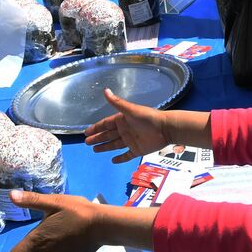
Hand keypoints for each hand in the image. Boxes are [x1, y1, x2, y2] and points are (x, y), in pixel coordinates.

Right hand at [84, 88, 211, 161]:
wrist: (165, 128)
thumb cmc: (147, 117)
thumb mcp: (130, 110)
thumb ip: (117, 102)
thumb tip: (105, 90)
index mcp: (122, 120)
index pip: (106, 124)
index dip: (96, 128)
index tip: (86, 132)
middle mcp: (125, 130)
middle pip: (108, 135)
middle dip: (98, 138)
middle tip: (87, 142)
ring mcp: (131, 141)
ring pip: (114, 145)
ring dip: (105, 147)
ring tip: (94, 150)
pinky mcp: (137, 150)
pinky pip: (126, 155)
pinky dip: (120, 158)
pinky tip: (113, 160)